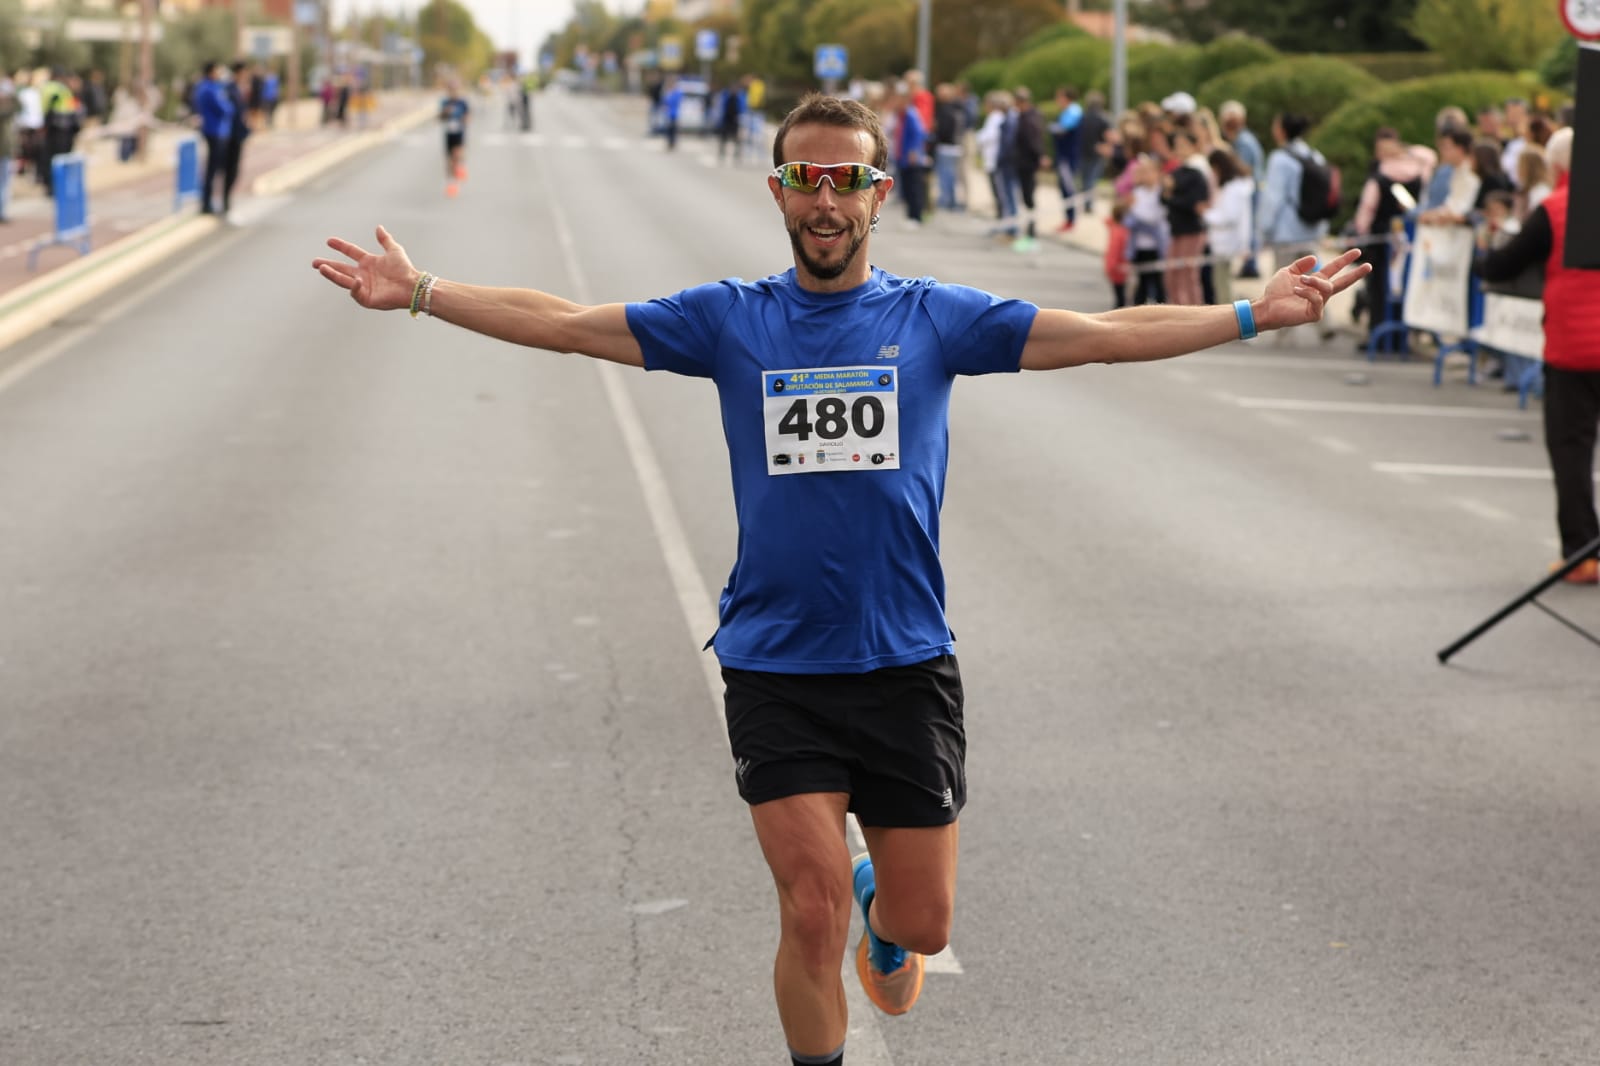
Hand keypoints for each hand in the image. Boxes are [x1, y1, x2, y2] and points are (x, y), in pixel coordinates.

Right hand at [311, 225, 419, 310]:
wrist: (412, 285)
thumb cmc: (405, 269)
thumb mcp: (394, 250)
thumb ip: (385, 240)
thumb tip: (379, 227)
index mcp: (369, 263)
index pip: (351, 252)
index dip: (341, 246)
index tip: (329, 241)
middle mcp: (364, 274)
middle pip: (342, 269)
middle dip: (328, 265)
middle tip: (314, 263)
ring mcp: (364, 287)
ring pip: (344, 280)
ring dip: (332, 275)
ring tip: (321, 268)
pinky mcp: (367, 298)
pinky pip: (356, 292)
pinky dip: (354, 286)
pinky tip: (356, 280)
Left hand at [1256, 249, 1370, 330]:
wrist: (1265, 307)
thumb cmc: (1275, 292)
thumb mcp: (1288, 272)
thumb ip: (1301, 265)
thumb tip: (1316, 258)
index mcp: (1315, 282)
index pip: (1334, 269)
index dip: (1345, 260)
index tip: (1357, 251)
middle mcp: (1319, 293)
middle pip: (1342, 283)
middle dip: (1355, 274)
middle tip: (1368, 265)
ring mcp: (1318, 304)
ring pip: (1327, 289)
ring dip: (1314, 282)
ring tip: (1301, 280)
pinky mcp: (1313, 315)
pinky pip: (1317, 300)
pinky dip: (1307, 293)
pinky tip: (1296, 291)